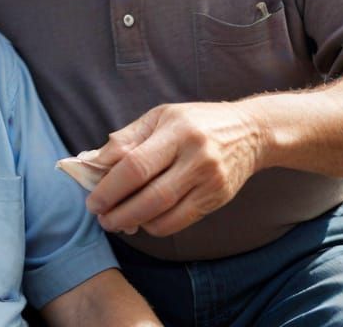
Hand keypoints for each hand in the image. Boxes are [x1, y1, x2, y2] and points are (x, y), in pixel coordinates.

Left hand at [84, 102, 261, 237]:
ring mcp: (210, 181)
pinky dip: (157, 226)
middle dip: (119, 211)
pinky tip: (143, 220)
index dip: (110, 187)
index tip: (92, 200)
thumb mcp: (159, 116)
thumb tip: (93, 162)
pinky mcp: (218, 199)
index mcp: (176, 130)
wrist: (250, 131)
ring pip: (165, 213)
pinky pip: (181, 221)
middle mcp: (195, 157)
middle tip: (100, 217)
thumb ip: (126, 138)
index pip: (136, 165)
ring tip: (116, 221)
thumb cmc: (195, 121)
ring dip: (135, 222)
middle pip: (149, 195)